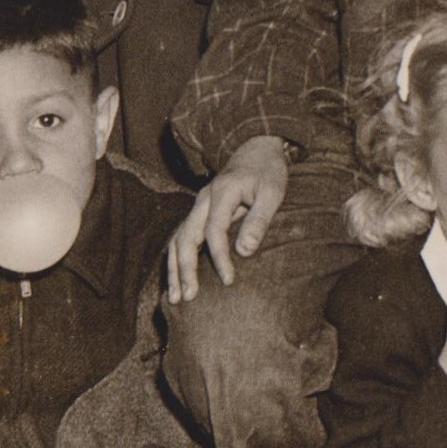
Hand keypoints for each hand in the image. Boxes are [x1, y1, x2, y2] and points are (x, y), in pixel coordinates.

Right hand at [164, 134, 289, 301]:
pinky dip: (176, 261)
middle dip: (184, 268)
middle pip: (186, 236)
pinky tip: (177, 282)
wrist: (255, 149)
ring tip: (176, 298)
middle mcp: (203, 200)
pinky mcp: (198, 214)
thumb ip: (258, 220)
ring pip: (177, 239)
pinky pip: (181, 238)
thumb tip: (244, 251)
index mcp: (222, 192)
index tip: (229, 280)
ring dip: (174, 269)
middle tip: (188, 297)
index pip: (214, 229)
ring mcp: (198, 207)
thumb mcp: (272, 193)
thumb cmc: (267, 173)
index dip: (219, 257)